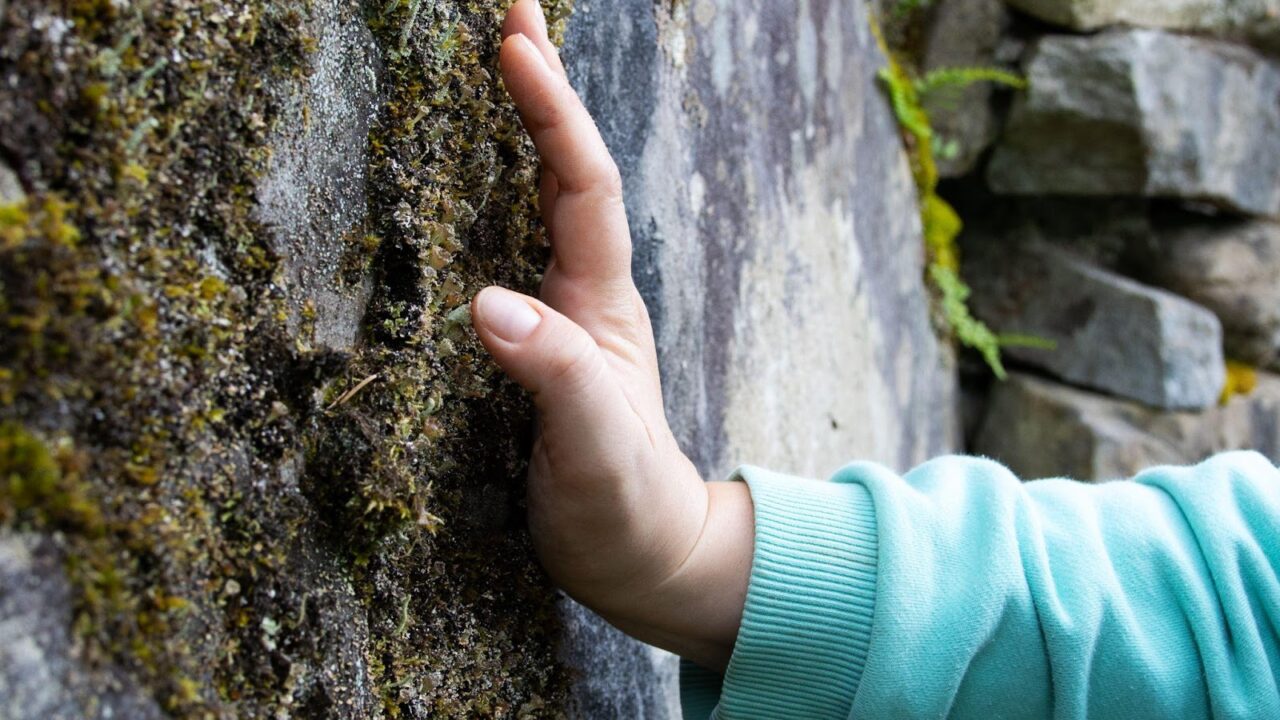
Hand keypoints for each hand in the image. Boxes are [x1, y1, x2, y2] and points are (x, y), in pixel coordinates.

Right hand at [469, 0, 753, 671]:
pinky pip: (518, 248)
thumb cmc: (626, 506)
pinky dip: (498, 195)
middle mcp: (587, 297)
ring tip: (497, 65)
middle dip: (545, 90)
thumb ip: (554, 377)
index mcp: (601, 305)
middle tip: (511, 13)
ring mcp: (566, 319)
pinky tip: (469, 183)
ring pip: (546, 203)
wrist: (650, 556)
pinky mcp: (541, 349)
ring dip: (526, 131)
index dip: (553, 113)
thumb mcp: (594, 448)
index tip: (516, 41)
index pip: (578, 186)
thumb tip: (487, 305)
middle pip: (567, 171)